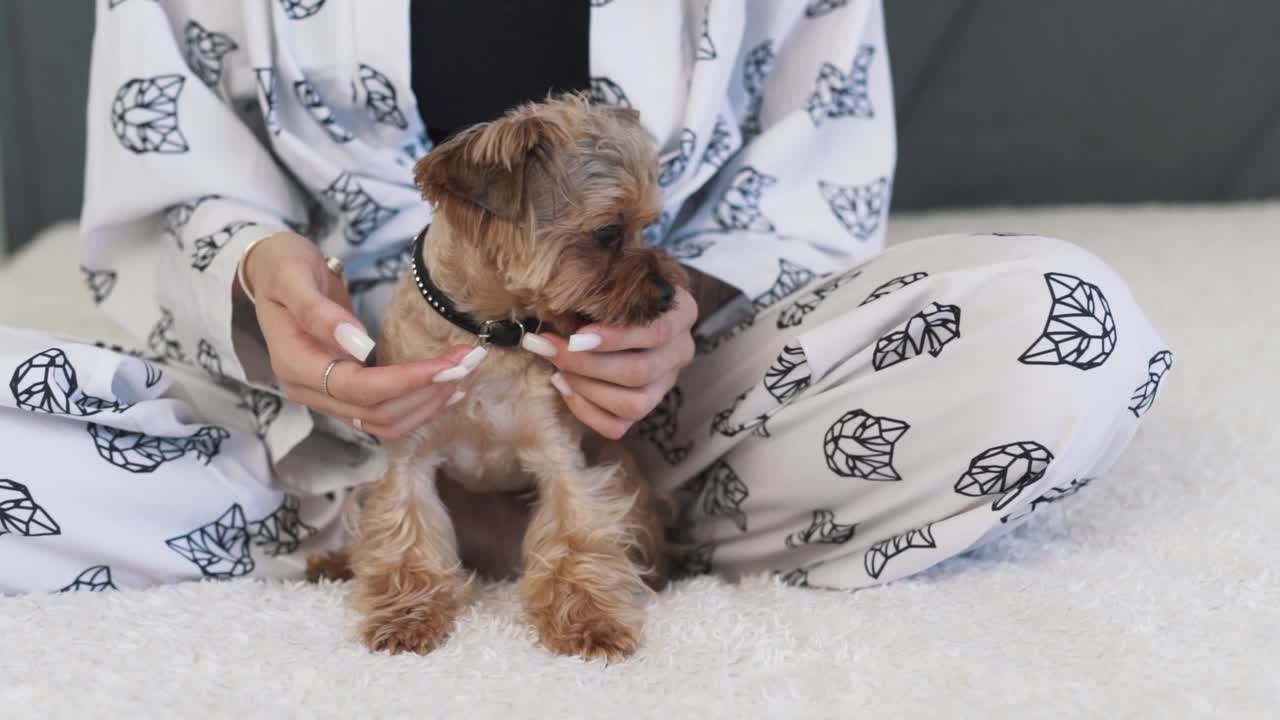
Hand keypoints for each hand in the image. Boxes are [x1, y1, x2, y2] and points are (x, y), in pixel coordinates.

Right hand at [243, 232, 481, 438]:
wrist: (268, 271)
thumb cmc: (281, 266)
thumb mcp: (293, 276)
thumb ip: (320, 312)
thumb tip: (357, 345)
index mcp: (295, 365)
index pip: (359, 389)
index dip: (406, 382)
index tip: (447, 365)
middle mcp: (309, 390)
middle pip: (376, 412)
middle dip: (427, 392)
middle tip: (469, 363)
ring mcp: (324, 395)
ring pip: (382, 422)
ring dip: (426, 406)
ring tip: (463, 377)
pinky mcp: (342, 392)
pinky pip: (382, 414)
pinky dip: (415, 407)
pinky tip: (444, 389)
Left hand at [525, 286, 697, 439]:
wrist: (622, 303)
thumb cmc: (614, 288)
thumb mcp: (613, 281)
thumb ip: (596, 294)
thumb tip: (555, 314)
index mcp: (682, 313)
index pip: (656, 333)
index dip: (614, 339)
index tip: (575, 336)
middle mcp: (681, 351)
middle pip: (640, 372)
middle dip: (587, 364)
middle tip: (549, 348)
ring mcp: (666, 383)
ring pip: (634, 404)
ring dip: (586, 388)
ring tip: (557, 367)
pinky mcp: (646, 407)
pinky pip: (618, 426)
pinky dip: (585, 410)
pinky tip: (564, 386)